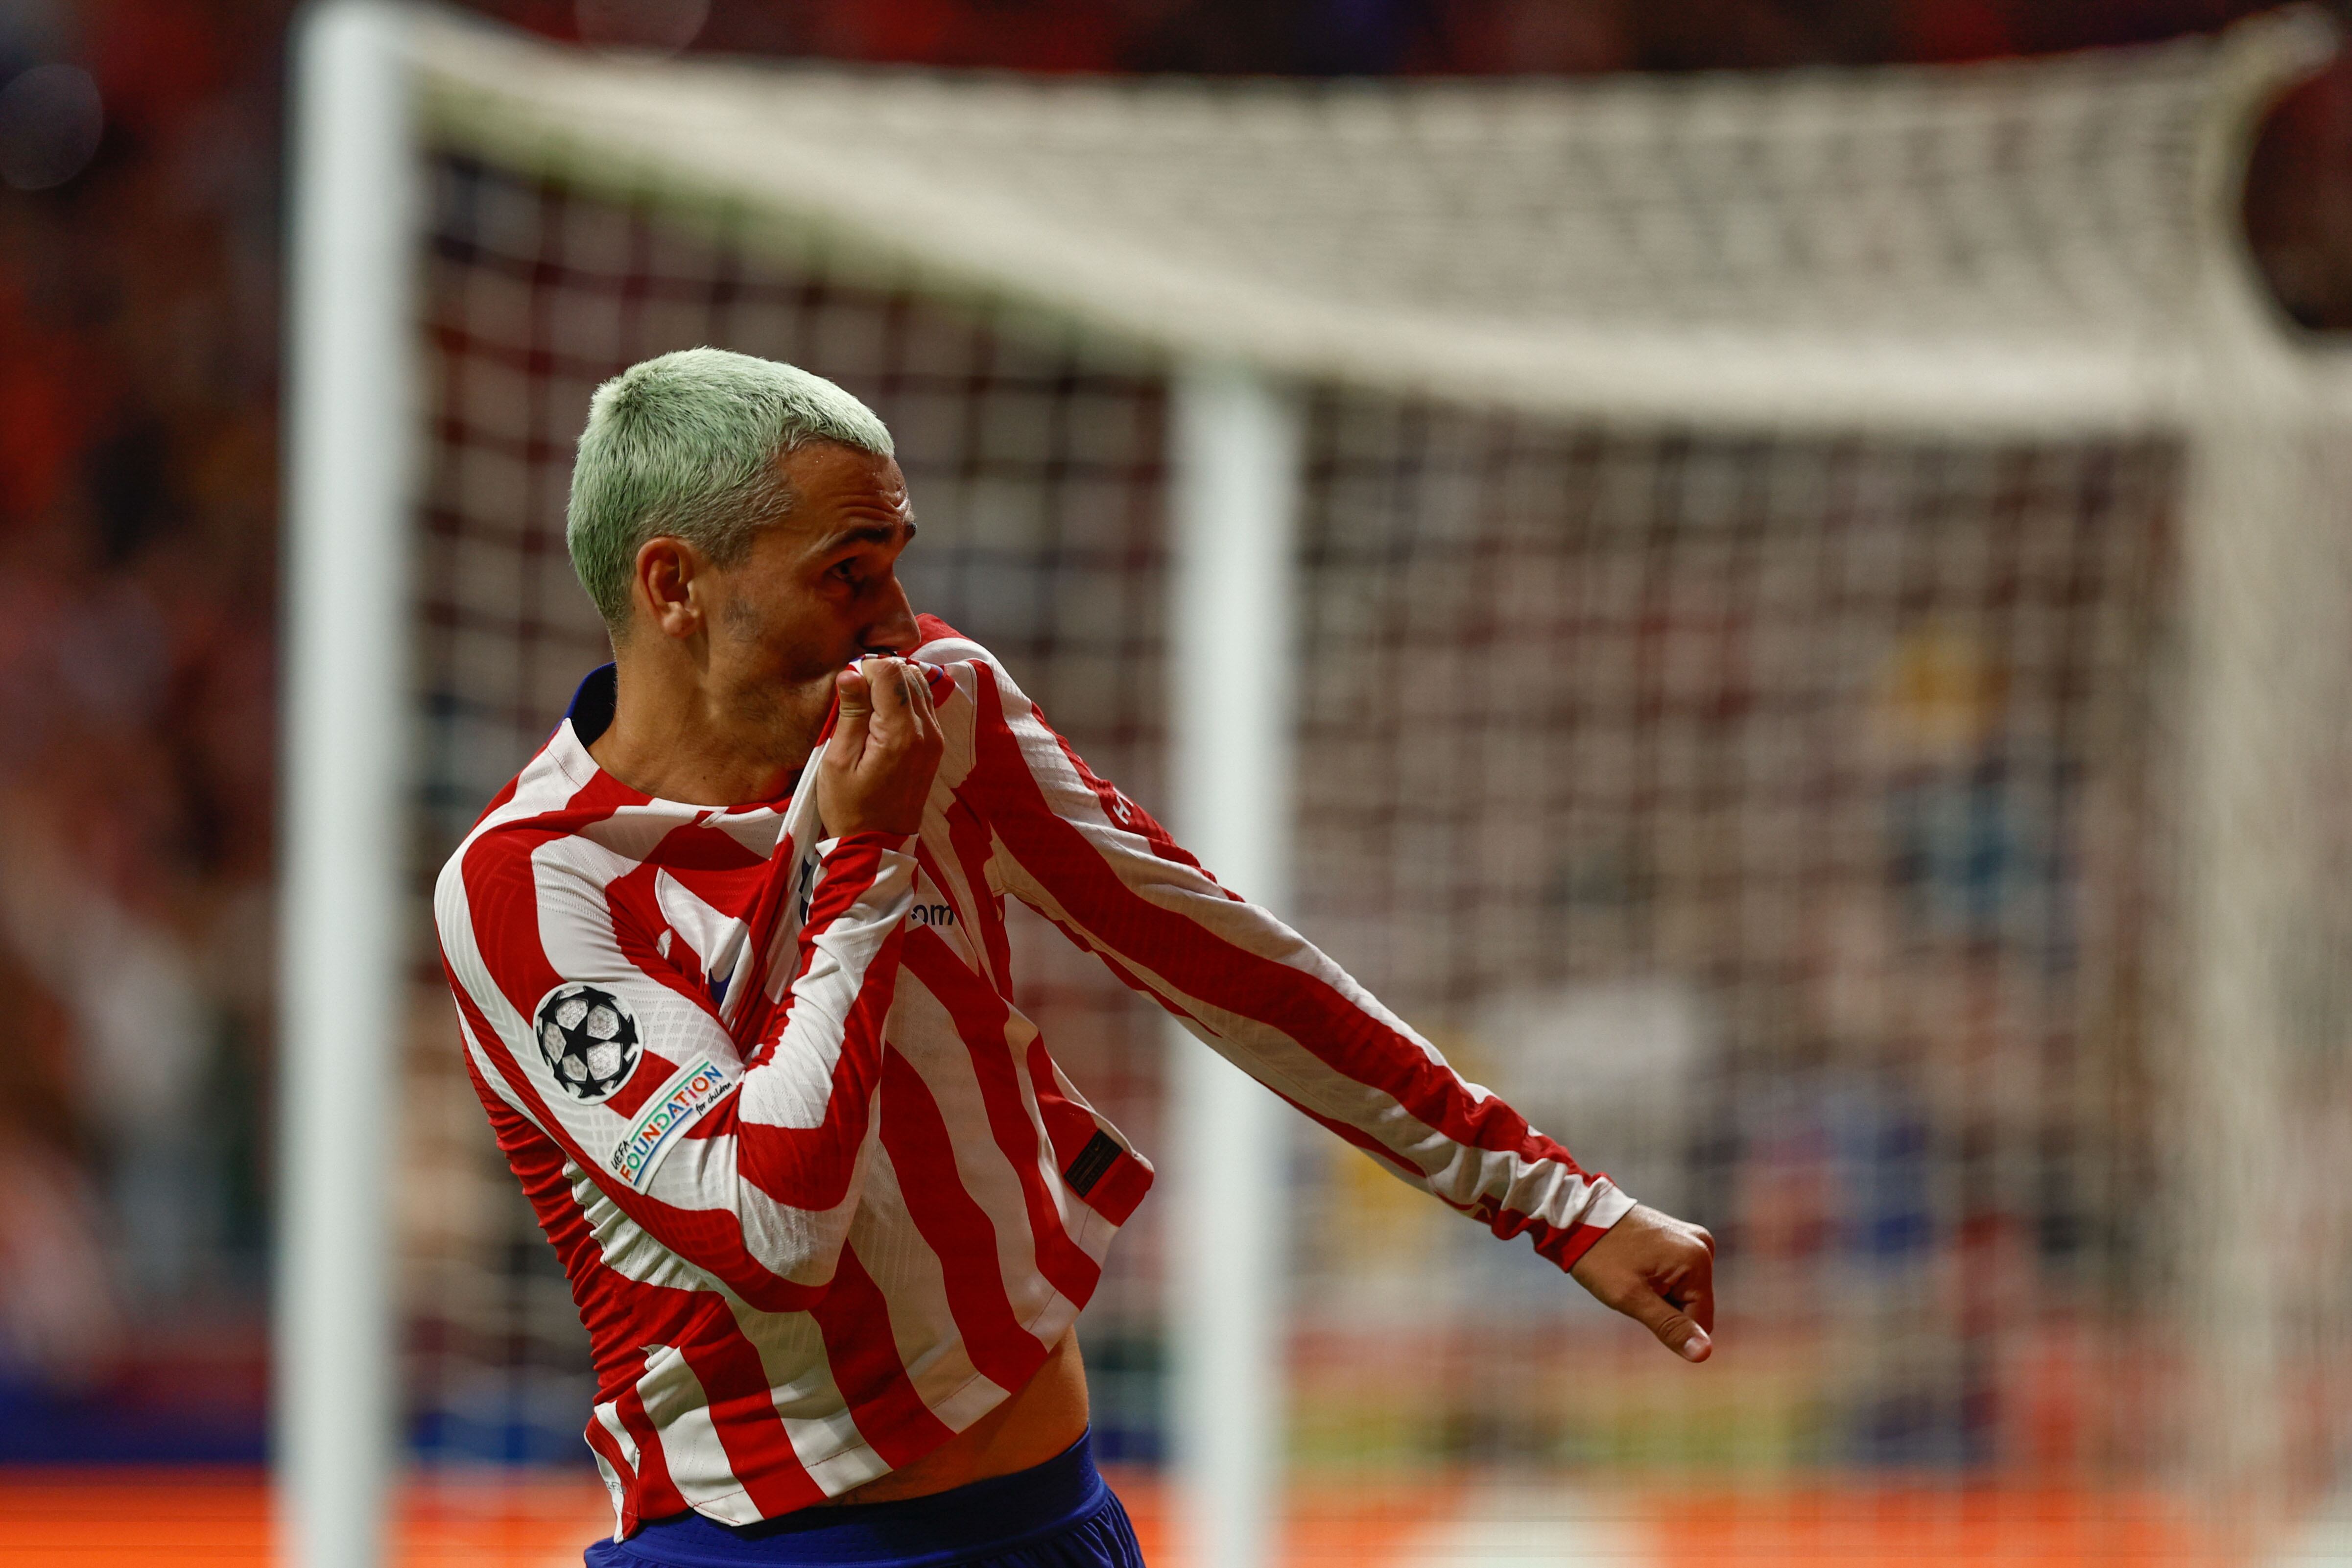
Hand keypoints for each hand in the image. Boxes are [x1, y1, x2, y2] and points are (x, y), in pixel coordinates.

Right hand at [816, 657, 942, 838]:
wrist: (878, 844)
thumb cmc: (850, 808)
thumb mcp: (837, 762)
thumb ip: (850, 714)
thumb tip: (851, 672)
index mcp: (900, 733)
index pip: (890, 671)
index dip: (865, 669)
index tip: (848, 688)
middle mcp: (926, 731)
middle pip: (907, 673)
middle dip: (879, 675)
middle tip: (854, 698)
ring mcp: (935, 738)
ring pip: (919, 685)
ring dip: (892, 686)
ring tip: (866, 707)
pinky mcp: (935, 745)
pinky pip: (924, 705)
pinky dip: (904, 700)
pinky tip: (882, 717)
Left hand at [1568, 1203, 1715, 1361]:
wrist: (1579, 1219)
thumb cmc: (1601, 1259)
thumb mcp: (1631, 1299)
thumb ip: (1670, 1327)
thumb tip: (1705, 1355)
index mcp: (1697, 1260)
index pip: (1701, 1322)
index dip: (1670, 1325)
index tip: (1640, 1303)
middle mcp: (1703, 1246)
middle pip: (1695, 1305)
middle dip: (1666, 1307)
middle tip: (1634, 1287)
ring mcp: (1691, 1238)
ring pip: (1686, 1292)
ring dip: (1662, 1294)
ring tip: (1634, 1274)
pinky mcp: (1680, 1237)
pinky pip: (1679, 1275)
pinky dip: (1660, 1279)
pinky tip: (1638, 1266)